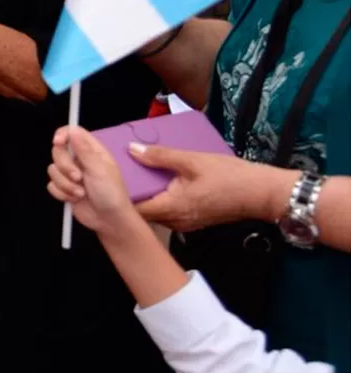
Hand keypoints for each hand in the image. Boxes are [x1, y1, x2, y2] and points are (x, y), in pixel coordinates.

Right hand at [47, 126, 140, 238]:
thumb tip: (72, 130)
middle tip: (78, 177)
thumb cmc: (110, 193)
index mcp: (92, 151)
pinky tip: (74, 199)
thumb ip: (84, 150)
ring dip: (65, 184)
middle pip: (58, 151)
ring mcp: (71, 175)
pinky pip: (51, 185)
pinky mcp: (64, 189)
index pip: (72, 132)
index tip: (57, 143)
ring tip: (80, 193)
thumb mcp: (99, 169)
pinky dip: (61, 193)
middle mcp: (80, 160)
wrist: (109, 220)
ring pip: (53, 170)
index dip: (62, 135)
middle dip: (65, 167)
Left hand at [133, 144, 296, 231]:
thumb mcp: (193, 160)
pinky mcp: (194, 220)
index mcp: (172, 208)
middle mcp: (176, 221)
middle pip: (143, 209)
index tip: (109, 180)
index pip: (134, 208)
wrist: (264, 193)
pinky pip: (170, 209)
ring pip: (157, 210)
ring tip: (137, 171)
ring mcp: (185, 223)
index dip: (119, 195)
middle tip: (121, 171)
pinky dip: (162, 196)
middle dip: (132, 192)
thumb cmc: (231, 177)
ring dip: (148, 193)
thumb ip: (160, 156)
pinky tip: (161, 179)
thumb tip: (132, 149)